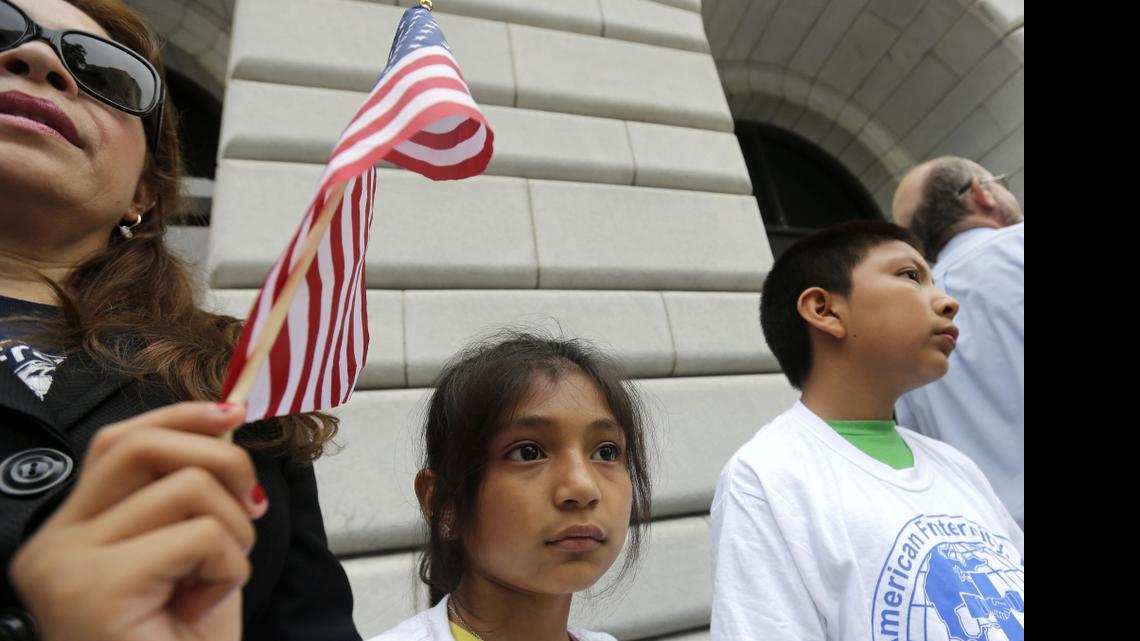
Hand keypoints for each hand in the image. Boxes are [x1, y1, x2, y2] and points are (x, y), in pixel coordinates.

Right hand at [8, 402, 267, 640]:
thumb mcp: (190, 558)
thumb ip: (191, 497)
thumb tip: (224, 428)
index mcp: (67, 534)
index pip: (118, 442)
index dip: (181, 416)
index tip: (234, 414)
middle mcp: (52, 545)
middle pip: (141, 445)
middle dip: (219, 460)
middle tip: (250, 509)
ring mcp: (67, 565)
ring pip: (185, 486)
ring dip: (232, 530)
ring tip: (219, 578)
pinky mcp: (98, 587)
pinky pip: (199, 534)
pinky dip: (228, 564)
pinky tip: (207, 604)